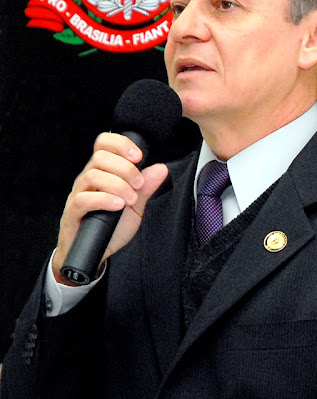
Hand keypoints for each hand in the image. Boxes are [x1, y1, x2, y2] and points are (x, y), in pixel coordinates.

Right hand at [52, 132, 167, 284]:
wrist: (95, 255)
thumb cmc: (112, 227)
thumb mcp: (135, 206)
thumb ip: (146, 187)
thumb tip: (161, 168)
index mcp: (102, 172)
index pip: (104, 143)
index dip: (120, 143)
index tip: (139, 156)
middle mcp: (88, 179)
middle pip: (100, 157)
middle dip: (125, 168)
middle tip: (139, 184)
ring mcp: (78, 194)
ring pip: (93, 175)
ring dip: (117, 185)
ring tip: (130, 199)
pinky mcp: (72, 212)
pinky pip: (84, 199)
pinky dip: (104, 200)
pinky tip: (118, 206)